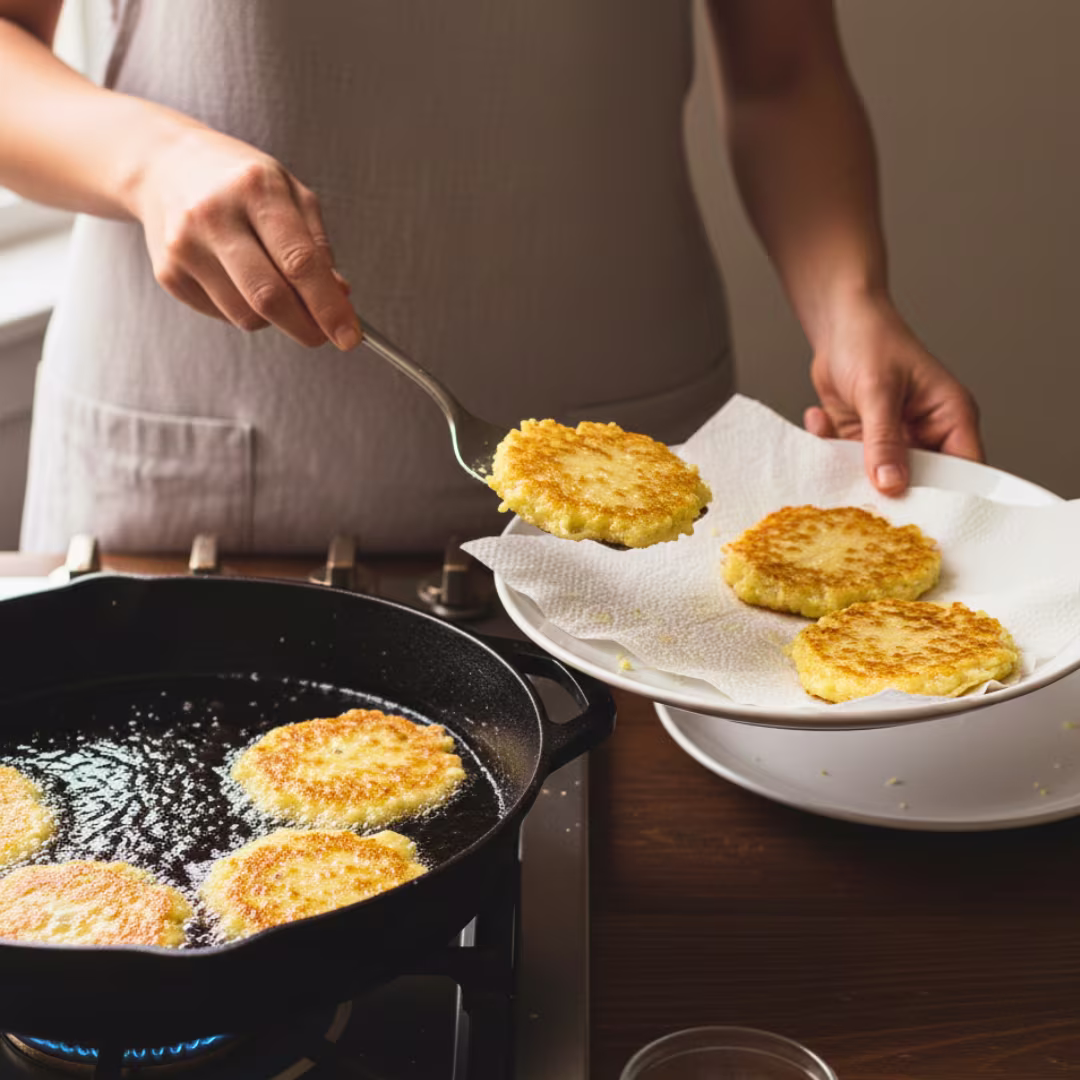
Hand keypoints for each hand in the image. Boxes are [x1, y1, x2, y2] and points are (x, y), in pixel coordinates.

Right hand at [129, 125, 360, 348]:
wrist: (165, 166)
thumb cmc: (242, 184)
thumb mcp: (290, 193)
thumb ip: (318, 247)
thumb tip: (339, 300)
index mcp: (255, 189)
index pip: (299, 262)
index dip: (328, 307)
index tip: (349, 337)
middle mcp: (214, 216)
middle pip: (269, 298)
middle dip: (306, 327)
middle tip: (324, 335)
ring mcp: (185, 247)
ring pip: (247, 315)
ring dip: (275, 318)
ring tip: (276, 287)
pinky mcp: (168, 274)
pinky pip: (223, 315)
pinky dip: (245, 310)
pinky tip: (239, 279)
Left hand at [803, 295, 982, 494]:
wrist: (836, 323)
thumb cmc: (870, 340)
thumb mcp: (878, 391)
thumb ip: (884, 440)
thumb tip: (892, 485)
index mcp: (951, 417)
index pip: (964, 470)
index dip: (946, 497)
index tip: (916, 517)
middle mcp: (927, 434)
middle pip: (919, 483)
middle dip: (887, 489)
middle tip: (860, 498)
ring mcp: (894, 440)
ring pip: (878, 477)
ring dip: (850, 468)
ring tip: (832, 448)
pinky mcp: (864, 441)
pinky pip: (849, 462)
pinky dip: (831, 448)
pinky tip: (820, 418)